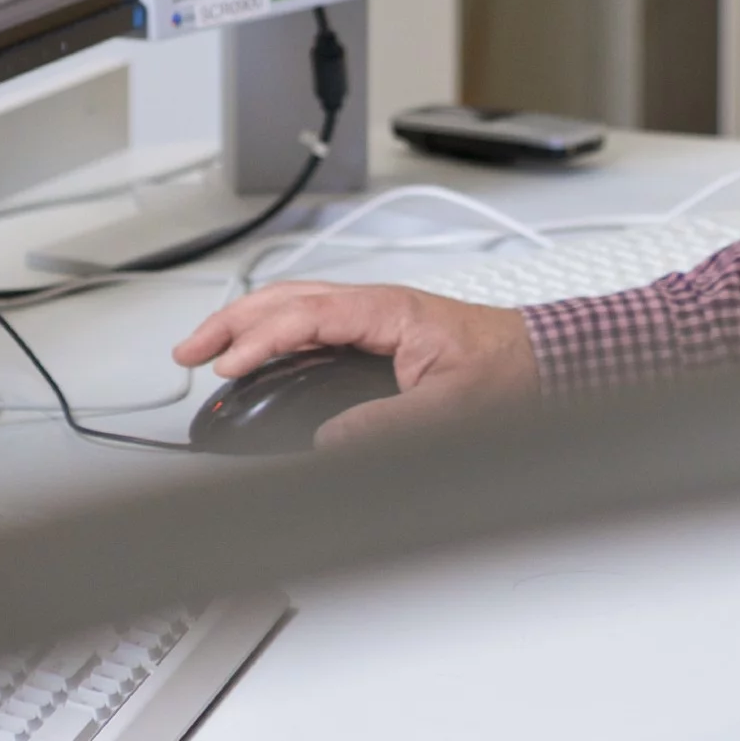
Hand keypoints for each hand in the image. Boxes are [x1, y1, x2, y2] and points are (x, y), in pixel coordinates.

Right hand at [172, 281, 537, 446]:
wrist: (550, 360)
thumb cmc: (512, 373)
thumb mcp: (452, 409)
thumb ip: (390, 427)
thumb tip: (331, 441)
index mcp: (389, 311)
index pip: (305, 316)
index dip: (259, 341)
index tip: (226, 369)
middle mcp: (376, 307)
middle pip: (285, 299)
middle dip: (231, 323)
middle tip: (189, 354)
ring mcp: (375, 318)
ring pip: (294, 308)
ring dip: (247, 326)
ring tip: (208, 354)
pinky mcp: (379, 335)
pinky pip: (312, 326)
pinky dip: (274, 338)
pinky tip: (259, 360)